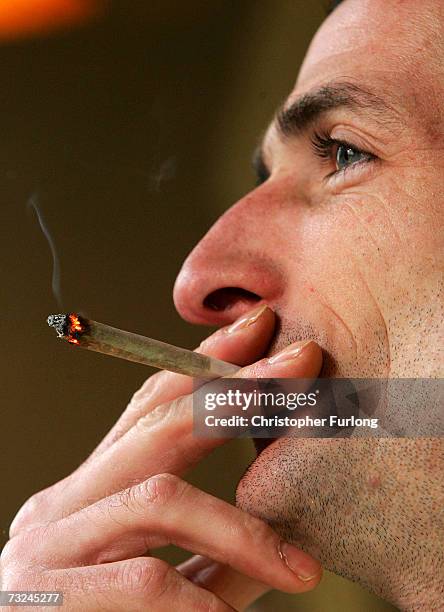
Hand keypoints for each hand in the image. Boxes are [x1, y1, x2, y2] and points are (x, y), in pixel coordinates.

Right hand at [2, 305, 322, 610]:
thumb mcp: (160, 581)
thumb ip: (212, 552)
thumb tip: (288, 526)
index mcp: (90, 492)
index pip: (150, 407)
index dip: (207, 362)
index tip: (261, 329)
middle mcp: (63, 504)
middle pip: (158, 425)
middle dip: (237, 392)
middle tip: (301, 363)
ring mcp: (47, 545)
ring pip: (158, 499)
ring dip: (239, 531)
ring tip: (300, 572)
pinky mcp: (42, 599)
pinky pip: (140, 582)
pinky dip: (195, 600)